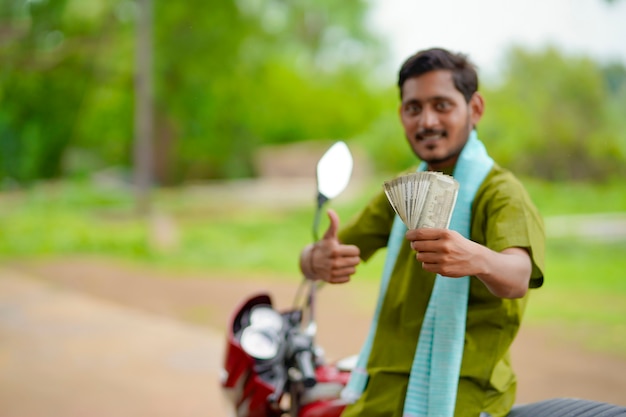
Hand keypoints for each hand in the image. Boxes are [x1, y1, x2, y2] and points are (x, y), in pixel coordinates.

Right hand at [301, 209, 360, 283]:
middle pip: (356, 262)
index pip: (356, 251)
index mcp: (335, 250)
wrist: (310, 262)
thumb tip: (330, 210)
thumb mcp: (328, 235)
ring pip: (353, 271)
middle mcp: (334, 263)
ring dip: (349, 266)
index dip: (352, 249)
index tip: (344, 248)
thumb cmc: (323, 246)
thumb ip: (333, 223)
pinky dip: (344, 275)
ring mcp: (333, 273)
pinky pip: (347, 279)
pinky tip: (337, 270)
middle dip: (352, 258)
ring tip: (341, 262)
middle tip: (343, 256)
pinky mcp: (332, 280)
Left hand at [406, 227, 532, 297]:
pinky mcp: (443, 270)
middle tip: (417, 245)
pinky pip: (425, 266)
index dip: (410, 235)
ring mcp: (443, 259)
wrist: (477, 259)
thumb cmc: (460, 244)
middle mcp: (444, 246)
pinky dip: (427, 264)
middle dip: (415, 245)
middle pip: (417, 246)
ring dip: (421, 255)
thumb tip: (413, 235)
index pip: (420, 233)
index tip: (408, 236)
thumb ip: (433, 234)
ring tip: (430, 254)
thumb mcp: (450, 234)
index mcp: (445, 234)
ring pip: (420, 257)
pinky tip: (434, 261)